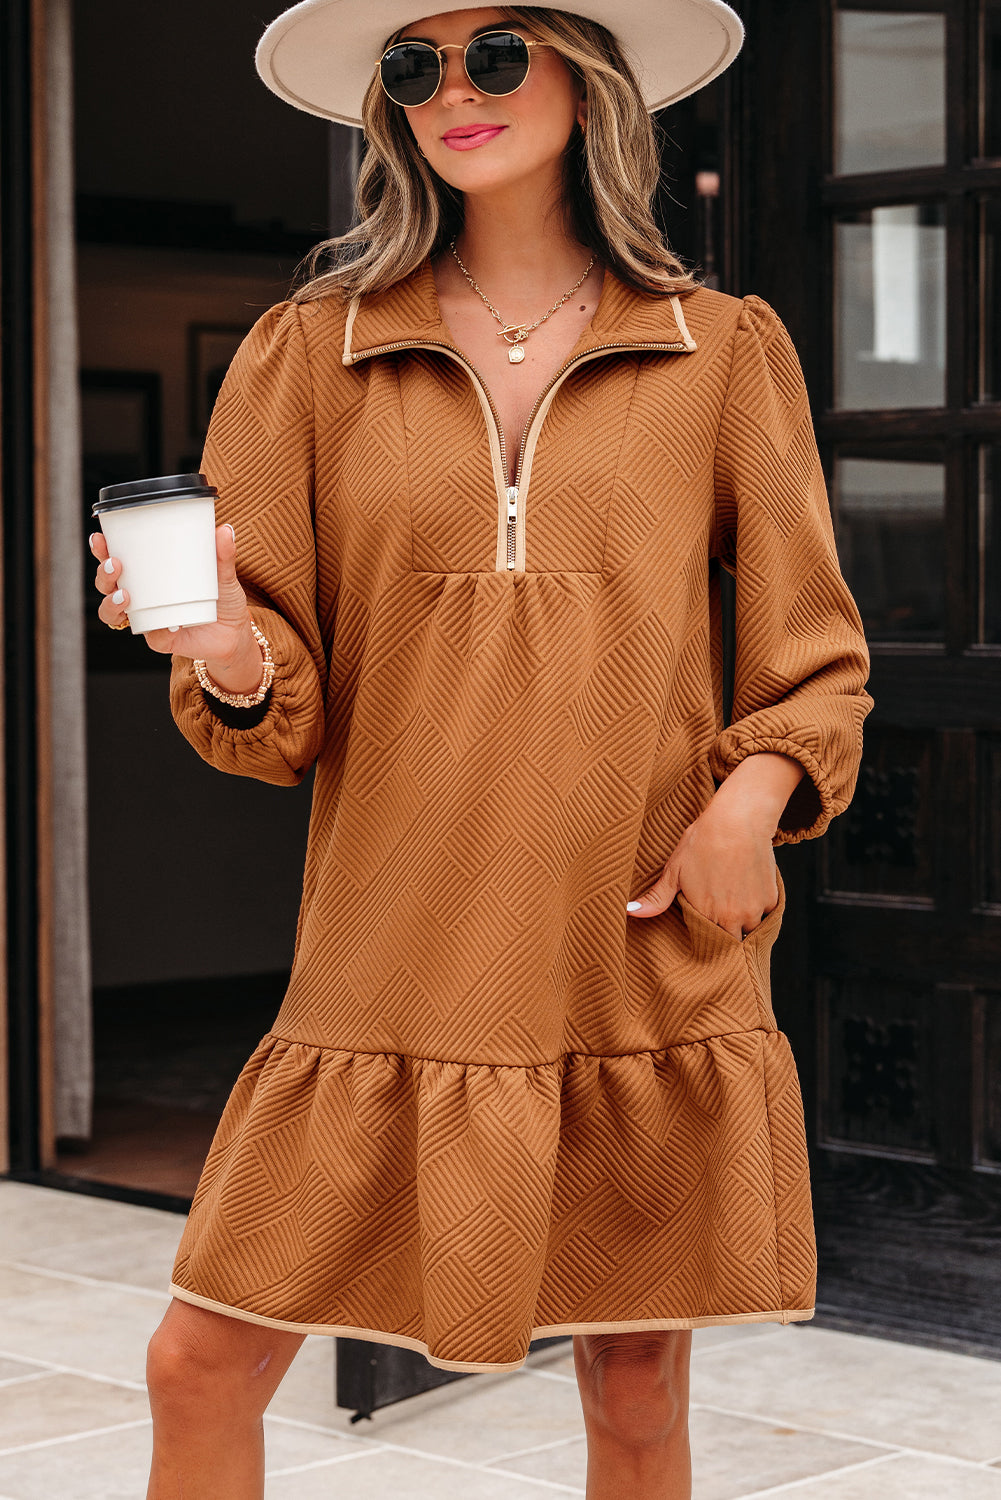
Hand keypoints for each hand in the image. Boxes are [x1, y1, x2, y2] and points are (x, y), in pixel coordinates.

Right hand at [89, 524, 263, 691]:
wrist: (235, 633)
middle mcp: (141, 597)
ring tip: (126, 594)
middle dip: (103, 574)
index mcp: (148, 575)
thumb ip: (222, 554)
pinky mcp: (162, 640)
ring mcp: (148, 619)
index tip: (99, 538)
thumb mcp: (223, 574)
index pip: (116, 559)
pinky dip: (158, 631)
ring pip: (113, 613)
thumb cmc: (221, 599)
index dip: (102, 550)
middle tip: (116, 564)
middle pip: (106, 585)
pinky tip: (169, 624)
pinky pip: (153, 636)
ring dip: (112, 603)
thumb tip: (225, 530)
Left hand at [625, 753, 802, 939]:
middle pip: (732, 942)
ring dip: (743, 920)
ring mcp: (756, 909)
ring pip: (750, 927)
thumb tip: (630, 913)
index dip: (706, 939)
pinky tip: (748, 888)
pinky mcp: (772, 898)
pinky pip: (767, 913)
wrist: (738, 820)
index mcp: (708, 916)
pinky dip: (759, 906)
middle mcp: (734, 918)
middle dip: (726, 934)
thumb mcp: (674, 870)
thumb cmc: (703, 842)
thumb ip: (657, 898)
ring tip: (732, 899)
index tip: (703, 930)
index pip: (709, 944)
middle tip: (719, 916)